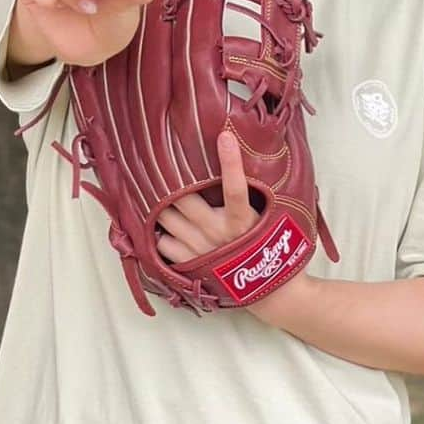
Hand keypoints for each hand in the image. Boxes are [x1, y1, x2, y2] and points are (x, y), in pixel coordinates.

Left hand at [155, 130, 260, 263]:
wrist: (264, 288)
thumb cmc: (260, 243)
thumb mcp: (262, 215)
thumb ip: (247, 192)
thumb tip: (236, 152)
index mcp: (242, 219)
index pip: (235, 187)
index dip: (231, 161)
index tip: (225, 135)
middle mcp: (218, 233)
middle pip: (181, 198)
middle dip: (169, 181)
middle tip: (162, 166)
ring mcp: (200, 250)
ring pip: (166, 217)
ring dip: (161, 205)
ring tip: (159, 194)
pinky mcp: (187, 265)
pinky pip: (162, 242)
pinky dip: (161, 233)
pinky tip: (168, 227)